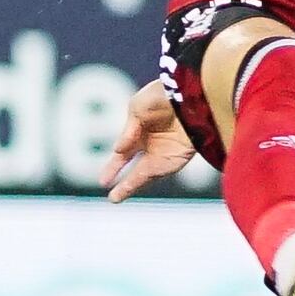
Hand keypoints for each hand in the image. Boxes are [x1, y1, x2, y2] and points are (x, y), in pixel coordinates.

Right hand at [101, 78, 196, 201]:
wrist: (190, 98)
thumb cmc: (163, 96)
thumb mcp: (137, 108)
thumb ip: (128, 131)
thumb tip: (118, 150)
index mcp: (141, 126)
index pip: (125, 149)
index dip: (115, 162)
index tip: (104, 178)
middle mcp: (151, 142)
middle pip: (131, 163)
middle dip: (118, 173)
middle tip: (105, 185)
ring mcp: (161, 153)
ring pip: (140, 174)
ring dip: (127, 186)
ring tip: (113, 199)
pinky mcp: (172, 161)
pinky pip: (150, 175)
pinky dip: (135, 182)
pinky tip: (123, 189)